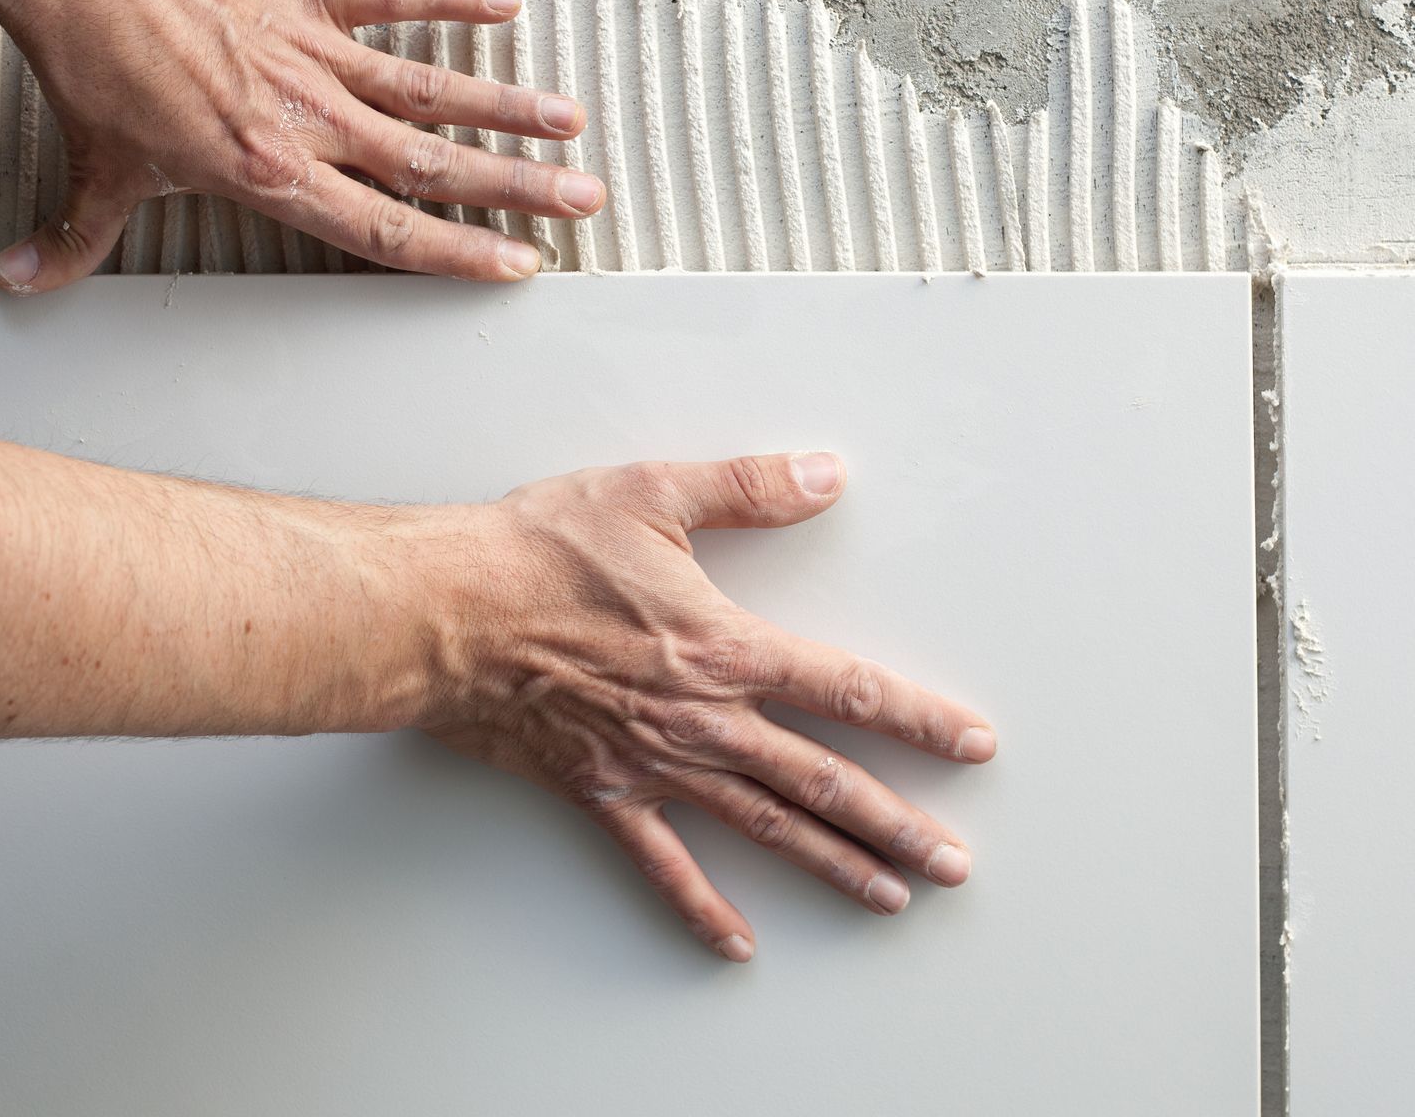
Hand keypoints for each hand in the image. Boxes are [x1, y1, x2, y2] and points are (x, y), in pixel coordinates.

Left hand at [0, 0, 602, 292]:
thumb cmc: (90, 62)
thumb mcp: (92, 167)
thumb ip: (74, 236)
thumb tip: (22, 279)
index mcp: (270, 171)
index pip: (385, 228)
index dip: (458, 254)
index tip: (516, 265)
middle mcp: (309, 117)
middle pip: (434, 164)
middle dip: (517, 188)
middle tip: (583, 201)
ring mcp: (313, 52)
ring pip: (429, 89)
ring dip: (506, 107)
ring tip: (569, 122)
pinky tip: (503, 4)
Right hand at [399, 454, 997, 961]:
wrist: (441, 613)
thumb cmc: (536, 552)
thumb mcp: (652, 494)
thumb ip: (749, 488)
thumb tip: (826, 474)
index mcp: (725, 647)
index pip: (848, 689)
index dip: (919, 719)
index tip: (973, 746)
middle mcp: (703, 718)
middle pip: (822, 782)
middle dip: (896, 824)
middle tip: (953, 863)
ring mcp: (655, 764)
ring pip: (765, 828)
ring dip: (835, 865)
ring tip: (890, 897)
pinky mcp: (603, 792)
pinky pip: (664, 864)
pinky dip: (703, 906)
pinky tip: (740, 941)